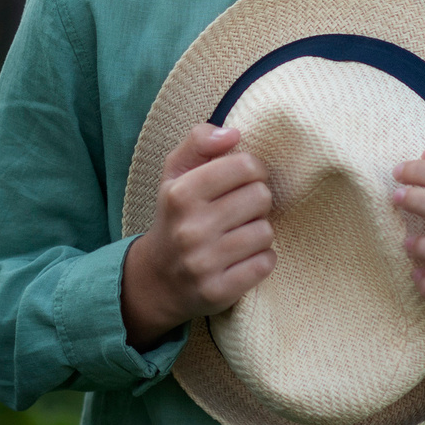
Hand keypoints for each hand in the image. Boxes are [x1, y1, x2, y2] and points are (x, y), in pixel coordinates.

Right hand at [122, 124, 273, 348]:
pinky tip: (244, 257)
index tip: (244, 180)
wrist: (158, 279)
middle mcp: (189, 228)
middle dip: (257, 201)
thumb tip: (233, 134)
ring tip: (240, 234)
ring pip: (266, 232)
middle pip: (261, 197)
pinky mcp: (218, 291)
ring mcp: (203, 263)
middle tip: (241, 210)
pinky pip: (265, 263)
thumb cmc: (176, 216)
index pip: (245, 166)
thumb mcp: (176, 174)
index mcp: (180, 193)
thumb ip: (199, 142)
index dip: (252, 170)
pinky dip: (261, 259)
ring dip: (259, 232)